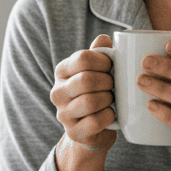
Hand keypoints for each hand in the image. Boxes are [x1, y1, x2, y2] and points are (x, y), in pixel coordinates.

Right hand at [50, 34, 116, 155]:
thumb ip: (100, 53)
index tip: (112, 67)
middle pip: (87, 80)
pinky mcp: (73, 132)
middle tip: (114, 85)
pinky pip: (95, 121)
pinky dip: (109, 116)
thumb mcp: (98, 71)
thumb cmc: (98, 93)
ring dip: (108, 99)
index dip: (104, 61)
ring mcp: (63, 114)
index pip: (83, 58)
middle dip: (108, 82)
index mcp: (62, 71)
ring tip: (112, 99)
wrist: (94, 130)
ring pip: (91, 102)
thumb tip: (105, 38)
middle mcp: (57, 92)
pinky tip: (112, 113)